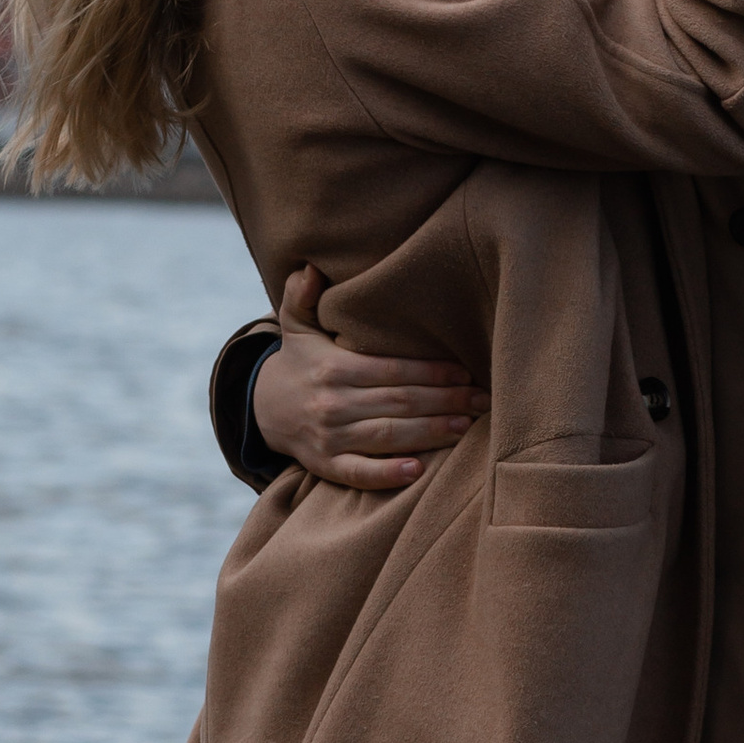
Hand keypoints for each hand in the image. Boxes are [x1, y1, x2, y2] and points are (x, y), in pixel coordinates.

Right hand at [248, 265, 487, 493]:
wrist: (261, 409)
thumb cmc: (297, 363)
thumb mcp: (296, 325)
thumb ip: (302, 295)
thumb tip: (311, 268)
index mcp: (333, 369)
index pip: (392, 370)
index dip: (431, 371)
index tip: (465, 372)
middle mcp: (332, 404)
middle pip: (399, 402)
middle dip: (445, 401)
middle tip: (482, 400)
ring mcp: (329, 438)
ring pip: (389, 436)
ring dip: (431, 433)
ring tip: (466, 426)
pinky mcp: (325, 466)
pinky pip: (359, 473)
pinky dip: (387, 474)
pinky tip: (418, 470)